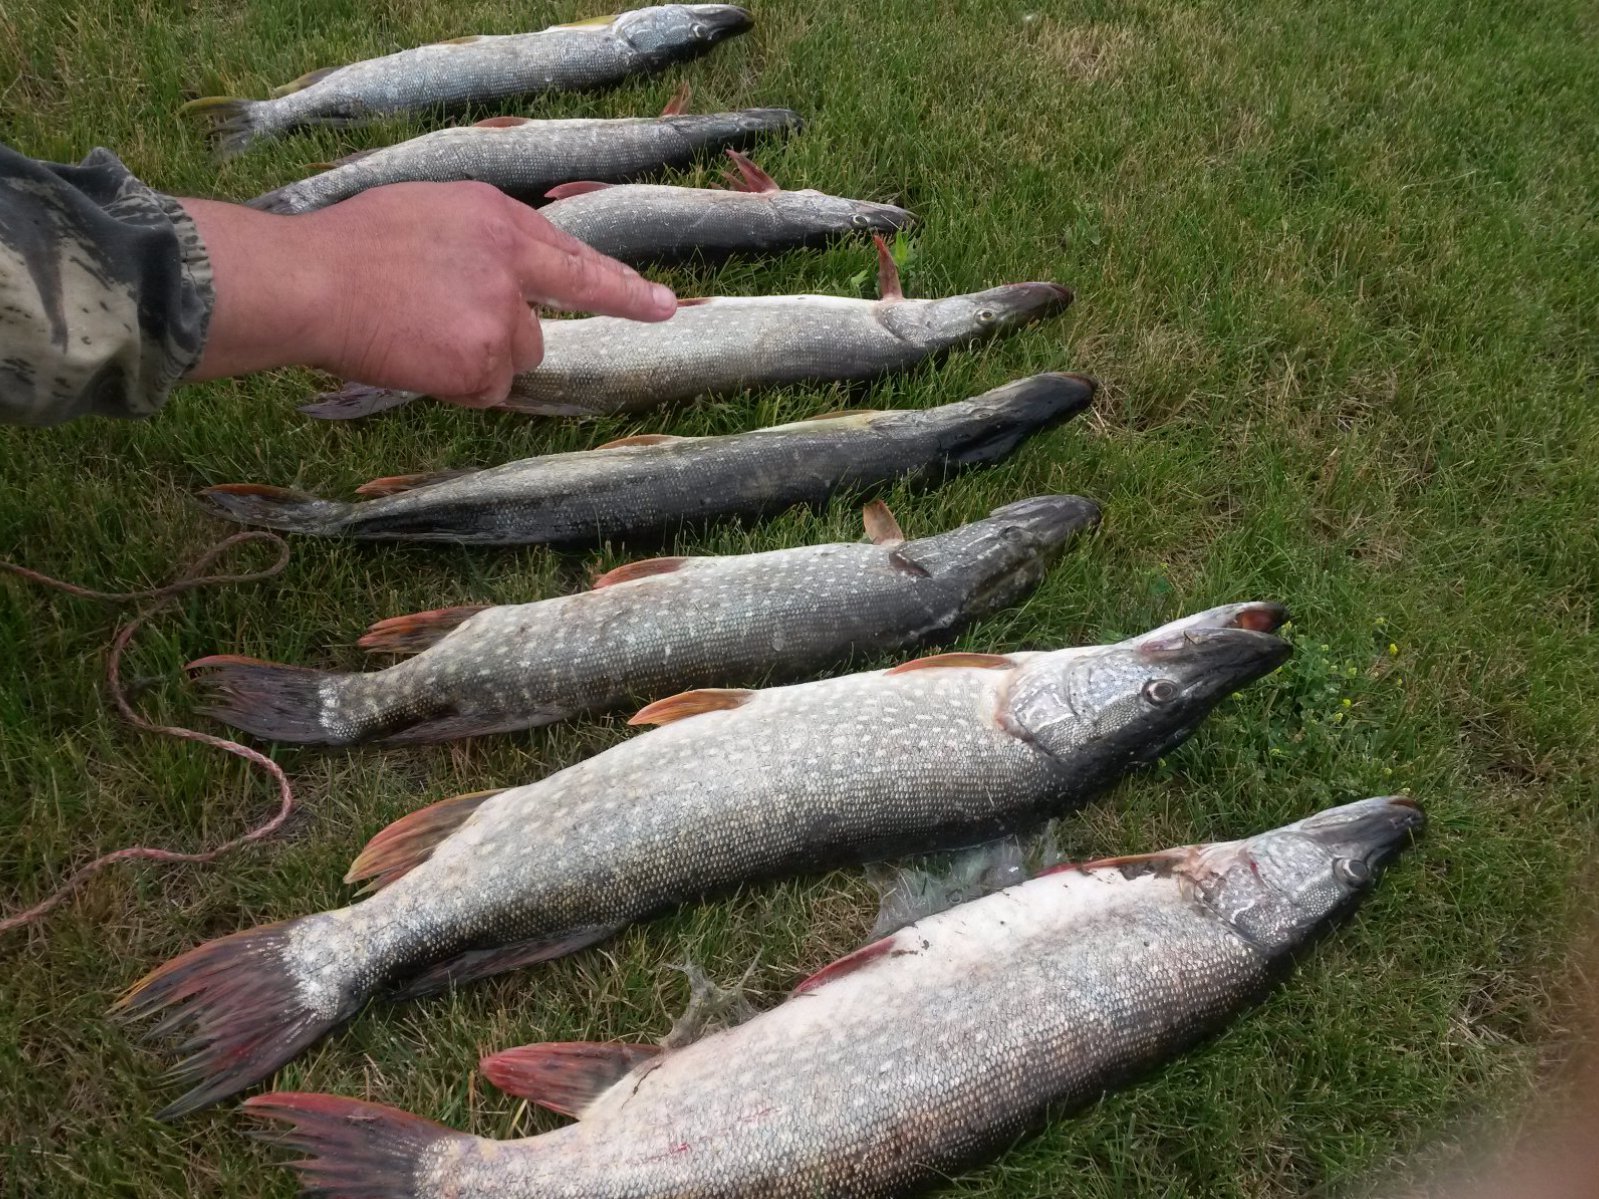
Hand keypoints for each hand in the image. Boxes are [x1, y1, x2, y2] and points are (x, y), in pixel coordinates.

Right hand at [180, 182, 676, 404]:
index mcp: (496, 218)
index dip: (621, 287)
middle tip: (468, 332)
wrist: (309, 282)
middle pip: (540, 328)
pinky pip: (486, 389)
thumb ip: (480, 240)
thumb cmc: (348, 248)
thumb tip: (505, 272)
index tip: (664, 306)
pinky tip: (414, 358)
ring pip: (514, 360)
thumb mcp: (427, 213)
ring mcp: (502, 313)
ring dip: (476, 361)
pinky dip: (455, 385)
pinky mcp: (485, 358)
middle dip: (505, 340)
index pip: (574, 258)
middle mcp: (511, 263)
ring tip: (416, 336)